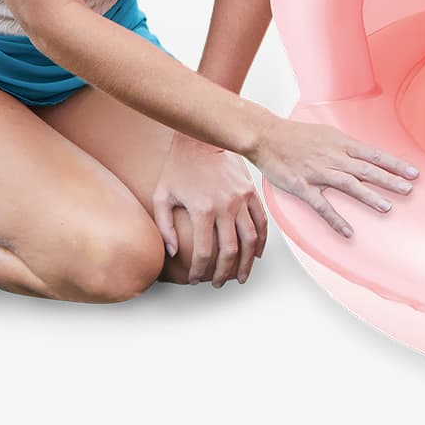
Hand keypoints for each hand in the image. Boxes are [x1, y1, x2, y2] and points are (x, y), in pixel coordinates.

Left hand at [152, 135, 267, 286]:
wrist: (201, 140)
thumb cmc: (178, 168)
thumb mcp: (162, 196)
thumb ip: (165, 227)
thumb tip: (173, 253)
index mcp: (202, 210)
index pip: (204, 252)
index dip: (200, 271)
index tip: (196, 280)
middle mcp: (225, 207)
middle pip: (230, 251)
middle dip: (224, 273)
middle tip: (218, 284)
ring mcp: (241, 199)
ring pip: (250, 239)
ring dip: (247, 262)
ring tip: (242, 276)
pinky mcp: (250, 192)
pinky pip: (260, 221)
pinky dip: (261, 240)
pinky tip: (257, 253)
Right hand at [249, 119, 417, 236]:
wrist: (265, 135)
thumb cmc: (295, 134)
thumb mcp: (326, 133)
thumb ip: (345, 145)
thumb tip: (364, 153)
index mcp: (340, 144)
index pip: (374, 154)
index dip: (395, 164)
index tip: (414, 172)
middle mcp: (332, 157)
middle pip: (366, 169)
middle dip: (389, 180)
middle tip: (409, 190)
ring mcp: (317, 172)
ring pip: (348, 185)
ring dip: (368, 196)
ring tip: (387, 208)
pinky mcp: (301, 185)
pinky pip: (321, 205)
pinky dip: (335, 219)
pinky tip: (348, 231)